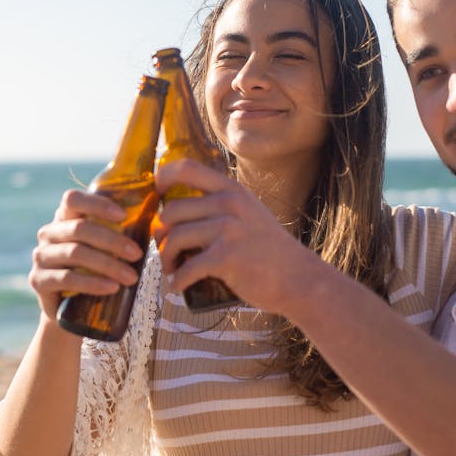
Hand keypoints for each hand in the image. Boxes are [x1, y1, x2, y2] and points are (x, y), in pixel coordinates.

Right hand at [29, 190, 145, 319]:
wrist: (72, 311)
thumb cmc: (95, 272)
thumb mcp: (105, 250)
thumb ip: (120, 232)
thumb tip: (156, 218)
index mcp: (64, 218)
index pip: (73, 199)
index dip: (97, 204)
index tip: (124, 216)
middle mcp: (48, 234)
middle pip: (79, 229)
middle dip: (112, 241)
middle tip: (137, 254)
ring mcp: (41, 257)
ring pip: (75, 253)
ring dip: (107, 264)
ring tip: (131, 277)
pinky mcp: (38, 281)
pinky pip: (67, 279)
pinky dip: (92, 283)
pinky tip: (111, 288)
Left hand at [154, 159, 319, 312]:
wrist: (298, 279)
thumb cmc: (267, 251)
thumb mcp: (249, 213)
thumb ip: (220, 205)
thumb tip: (173, 209)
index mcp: (232, 190)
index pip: (186, 168)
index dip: (163, 177)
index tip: (156, 195)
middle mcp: (229, 204)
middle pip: (172, 211)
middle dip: (161, 234)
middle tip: (166, 251)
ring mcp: (228, 229)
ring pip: (175, 238)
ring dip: (166, 258)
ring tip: (171, 269)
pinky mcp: (226, 257)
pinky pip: (187, 268)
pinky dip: (177, 281)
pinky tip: (177, 287)